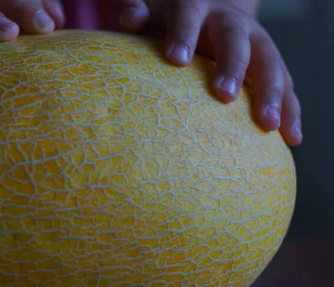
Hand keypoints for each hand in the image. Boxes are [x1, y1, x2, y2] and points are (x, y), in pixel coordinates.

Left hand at [112, 0, 302, 145]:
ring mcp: (254, 41)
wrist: (208, 11)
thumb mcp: (152, 12)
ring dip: (272, 93)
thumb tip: (131, 18)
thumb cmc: (170, 21)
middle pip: (237, 40)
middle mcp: (230, 22)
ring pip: (269, 62)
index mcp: (196, 7)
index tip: (175, 60)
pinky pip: (285, 83)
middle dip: (233, 66)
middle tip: (224, 95)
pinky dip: (291, 109)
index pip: (190, 17)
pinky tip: (292, 137)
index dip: (184, 35)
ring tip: (269, 125)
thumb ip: (138, 12)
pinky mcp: (269, 62)